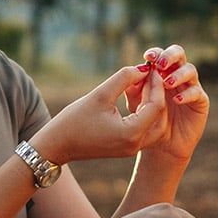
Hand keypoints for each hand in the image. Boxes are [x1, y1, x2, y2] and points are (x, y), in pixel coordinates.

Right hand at [32, 64, 168, 165]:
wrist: (57, 145)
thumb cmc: (74, 120)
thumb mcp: (100, 94)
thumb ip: (124, 78)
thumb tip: (142, 68)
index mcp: (131, 133)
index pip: (156, 106)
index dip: (155, 84)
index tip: (151, 68)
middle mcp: (136, 145)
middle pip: (160, 116)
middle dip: (157, 93)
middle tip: (150, 74)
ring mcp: (132, 149)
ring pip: (155, 124)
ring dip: (152, 103)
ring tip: (143, 83)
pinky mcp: (126, 148)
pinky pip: (145, 129)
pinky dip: (145, 112)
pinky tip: (136, 96)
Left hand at [126, 44, 208, 164]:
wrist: (162, 146)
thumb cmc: (148, 121)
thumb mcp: (137, 105)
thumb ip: (133, 89)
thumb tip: (135, 71)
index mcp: (162, 72)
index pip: (161, 55)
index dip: (156, 53)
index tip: (148, 57)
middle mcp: (178, 76)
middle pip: (180, 54)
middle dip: (170, 56)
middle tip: (161, 64)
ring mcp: (191, 87)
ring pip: (191, 71)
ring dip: (178, 75)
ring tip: (167, 84)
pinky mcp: (201, 102)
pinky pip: (197, 93)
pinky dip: (187, 94)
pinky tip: (176, 100)